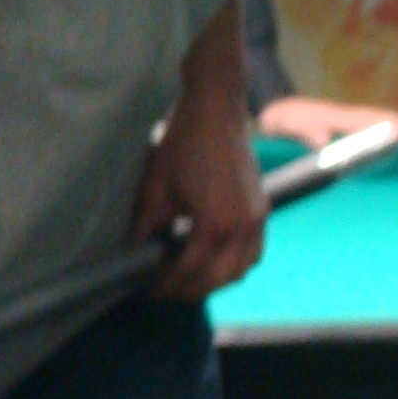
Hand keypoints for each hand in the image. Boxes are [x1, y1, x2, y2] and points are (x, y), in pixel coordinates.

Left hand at [135, 86, 267, 303]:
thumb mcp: (155, 189)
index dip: (168, 285)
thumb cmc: (184, 143)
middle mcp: (243, 227)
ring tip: (187, 279)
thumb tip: (135, 254)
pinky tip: (213, 261)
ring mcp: (258, 219)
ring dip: (215, 281)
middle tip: (164, 289)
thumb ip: (146, 228)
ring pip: (241, 270)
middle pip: (219, 279)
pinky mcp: (262, 210)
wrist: (216, 109)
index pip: (191, 272)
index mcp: (216, 223)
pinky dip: (234, 265)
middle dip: (190, 289)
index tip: (150, 290)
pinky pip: (253, 253)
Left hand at [259, 97, 397, 150]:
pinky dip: (381, 125)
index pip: (361, 124)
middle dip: (397, 123)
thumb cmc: (279, 118)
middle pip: (373, 118)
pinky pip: (364, 122)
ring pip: (371, 118)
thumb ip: (303, 131)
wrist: (271, 104)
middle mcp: (339, 114)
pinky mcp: (338, 120)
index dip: (381, 128)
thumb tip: (324, 141)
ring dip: (394, 122)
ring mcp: (340, 116)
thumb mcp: (285, 125)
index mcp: (329, 117)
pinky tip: (390, 132)